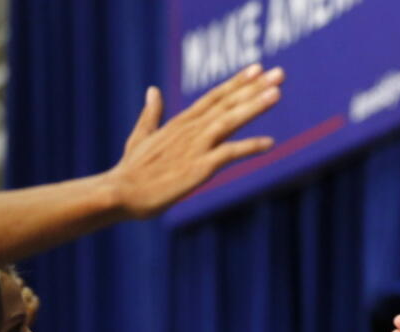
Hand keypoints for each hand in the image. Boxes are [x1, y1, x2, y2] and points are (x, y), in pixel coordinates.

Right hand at [106, 64, 281, 218]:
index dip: (237, 82)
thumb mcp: (141, 136)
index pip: (214, 96)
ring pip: (229, 120)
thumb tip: (153, 90)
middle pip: (227, 103)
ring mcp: (195, 147)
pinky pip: (228, 153)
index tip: (257, 68)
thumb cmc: (130, 171)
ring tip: (276, 93)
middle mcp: (190, 130)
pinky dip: (249, 147)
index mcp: (180, 123)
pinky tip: (270, 143)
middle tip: (279, 73)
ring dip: (254, 107)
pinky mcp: (198, 167)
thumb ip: (151, 114)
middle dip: (254, 87)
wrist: (119, 194)